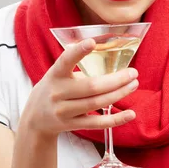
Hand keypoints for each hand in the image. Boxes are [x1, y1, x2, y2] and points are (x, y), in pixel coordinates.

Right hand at [21, 38, 138, 136]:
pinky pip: (97, 123)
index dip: (78, 52)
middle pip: (91, 86)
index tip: (92, 42)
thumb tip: (112, 64)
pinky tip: (131, 114)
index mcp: (55, 75)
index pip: (65, 61)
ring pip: (96, 103)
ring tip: (133, 85)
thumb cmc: (54, 89)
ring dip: (119, 94)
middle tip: (133, 73)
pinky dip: (116, 120)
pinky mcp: (71, 125)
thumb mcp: (58, 75)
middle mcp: (58, 93)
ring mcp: (64, 111)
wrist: (35, 117)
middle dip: (116, 80)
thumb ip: (78, 68)